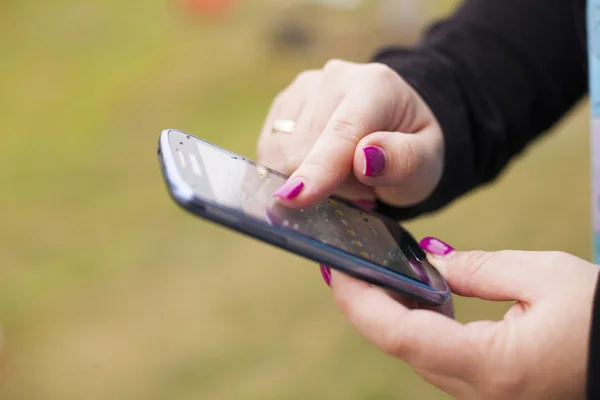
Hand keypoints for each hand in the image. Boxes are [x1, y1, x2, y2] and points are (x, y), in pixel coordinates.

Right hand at [257, 59, 443, 207]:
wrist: (396, 127)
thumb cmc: (412, 149)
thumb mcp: (427, 162)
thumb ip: (404, 160)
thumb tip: (366, 158)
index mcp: (375, 86)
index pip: (341, 132)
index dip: (318, 168)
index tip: (296, 198)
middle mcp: (333, 78)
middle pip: (304, 150)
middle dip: (329, 184)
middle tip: (362, 188)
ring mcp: (302, 89)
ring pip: (279, 154)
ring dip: (310, 179)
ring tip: (345, 176)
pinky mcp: (282, 105)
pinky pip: (269, 154)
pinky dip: (293, 173)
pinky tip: (321, 169)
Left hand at [327, 238, 598, 399]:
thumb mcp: (546, 278)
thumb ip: (480, 268)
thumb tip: (433, 261)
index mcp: (490, 365)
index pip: (400, 335)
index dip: (360, 301)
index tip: (336, 269)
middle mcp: (479, 391)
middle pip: (400, 346)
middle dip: (366, 304)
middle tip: (344, 263)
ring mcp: (483, 395)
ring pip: (416, 353)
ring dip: (389, 313)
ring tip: (372, 271)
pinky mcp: (491, 389)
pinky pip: (439, 357)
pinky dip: (419, 324)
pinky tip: (417, 295)